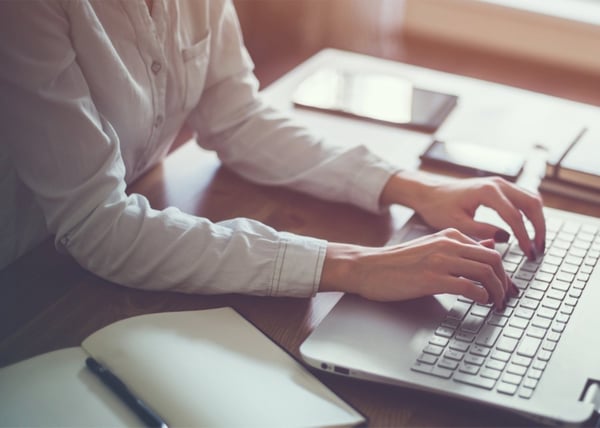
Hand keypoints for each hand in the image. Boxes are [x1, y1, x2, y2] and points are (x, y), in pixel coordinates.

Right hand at [320, 228, 517, 308]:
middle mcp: (448, 244)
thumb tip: (490, 245)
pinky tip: (480, 303)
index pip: (489, 250)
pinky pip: (469, 287)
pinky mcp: (432, 279)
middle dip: (505, 282)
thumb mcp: (431, 247)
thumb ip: (460, 247)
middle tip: (506, 297)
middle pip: (493, 260)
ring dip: (497, 292)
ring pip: (485, 272)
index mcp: (449, 235)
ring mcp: (440, 261)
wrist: (368, 267)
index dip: (503, 271)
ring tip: (496, 304)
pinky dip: (481, 297)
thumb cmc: (397, 262)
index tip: (505, 286)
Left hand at [380, 172, 545, 258]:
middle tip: (538, 250)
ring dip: (538, 220)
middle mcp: (497, 183)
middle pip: (531, 204)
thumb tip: (506, 238)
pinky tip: (528, 231)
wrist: (428, 192)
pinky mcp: (499, 187)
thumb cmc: (438, 207)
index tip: (528, 254)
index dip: (524, 237)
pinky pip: (523, 198)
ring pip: (531, 199)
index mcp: (487, 191)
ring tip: (536, 243)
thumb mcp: (456, 224)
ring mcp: (500, 183)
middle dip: (539, 228)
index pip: (514, 216)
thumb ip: (481, 231)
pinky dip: (530, 213)